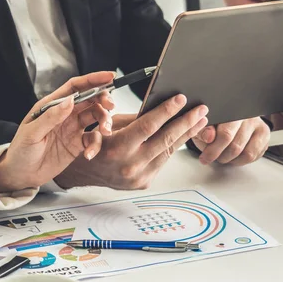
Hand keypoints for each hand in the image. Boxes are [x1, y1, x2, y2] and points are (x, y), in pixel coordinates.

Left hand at [0, 72, 115, 192]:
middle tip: (111, 106)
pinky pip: (93, 140)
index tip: (110, 76)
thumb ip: (51, 116)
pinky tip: (89, 155)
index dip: (93, 79)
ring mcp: (73, 129)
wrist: (20, 175)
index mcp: (52, 105)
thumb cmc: (21, 151)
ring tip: (105, 131)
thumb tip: (70, 100)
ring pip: (96, 117)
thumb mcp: (32, 133)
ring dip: (105, 121)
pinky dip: (96, 145)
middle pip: (90, 100)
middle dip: (104, 100)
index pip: (75, 87)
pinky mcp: (77, 145)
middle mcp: (65, 114)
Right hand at [55, 95, 208, 189]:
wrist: (81, 172)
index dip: (167, 111)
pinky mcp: (143, 183)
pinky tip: (184, 135)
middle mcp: (129, 165)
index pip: (148, 126)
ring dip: (186, 134)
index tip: (181, 99)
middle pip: (165, 139)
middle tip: (201, 109)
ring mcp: (138, 177)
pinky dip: (174, 147)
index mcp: (117, 148)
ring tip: (199, 121)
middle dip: (186, 122)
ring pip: (168, 151)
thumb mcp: (108, 125)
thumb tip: (161, 106)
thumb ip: (134, 119)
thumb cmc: (94, 143)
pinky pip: (162, 161)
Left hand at [191, 117, 270, 165]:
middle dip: (221, 156)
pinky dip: (241, 160)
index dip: (213, 150)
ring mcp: (258, 125)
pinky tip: (233, 155)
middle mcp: (248, 115)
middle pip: (236, 146)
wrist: (227, 117)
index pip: (226, 134)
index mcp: (231, 110)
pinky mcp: (264, 134)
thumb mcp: (201, 125)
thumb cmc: (213, 122)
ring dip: (232, 160)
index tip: (205, 157)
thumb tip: (209, 136)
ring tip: (223, 155)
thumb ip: (202, 130)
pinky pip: (254, 155)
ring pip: (247, 153)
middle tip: (212, 157)